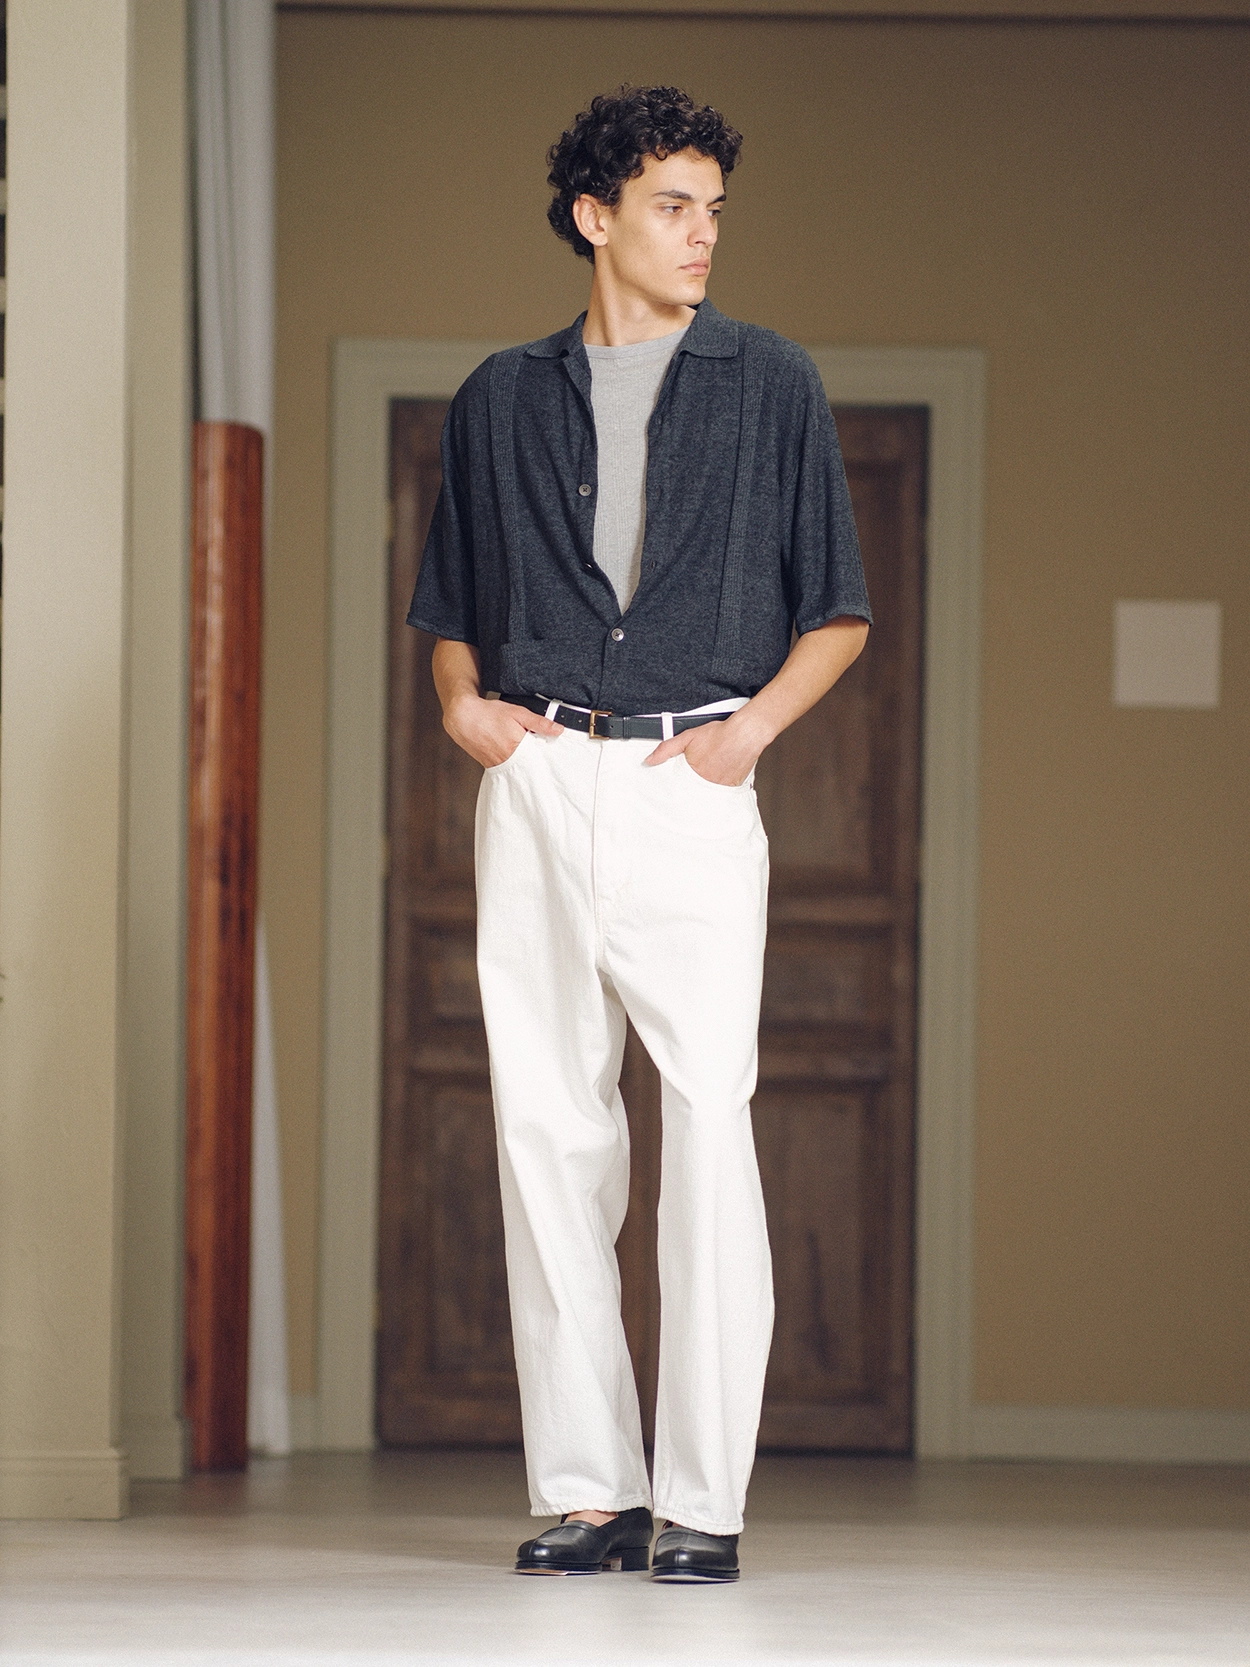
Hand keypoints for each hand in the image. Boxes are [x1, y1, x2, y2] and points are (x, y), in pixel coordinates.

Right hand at [443, 694, 561, 767]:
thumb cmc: (490, 714)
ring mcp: (498, 765)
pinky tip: (514, 756)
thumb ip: (539, 723)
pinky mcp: (490, 766)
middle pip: (530, 767)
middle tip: (543, 759)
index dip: (547, 759)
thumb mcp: (518, 713)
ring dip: (525, 765)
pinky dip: (513, 766)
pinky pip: (507, 770)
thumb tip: (559, 730)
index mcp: (517, 747)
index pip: (540, 760)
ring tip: (527, 755)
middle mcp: (508, 760)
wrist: (463, 718)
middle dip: (537, 764)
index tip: (554, 759)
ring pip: (518, 770)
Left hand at [643, 708, 769, 784]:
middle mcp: (706, 783)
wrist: (745, 735)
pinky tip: (719, 777)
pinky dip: (719, 788)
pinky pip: (722, 793)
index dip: (676, 790)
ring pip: (707, 794)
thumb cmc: (720, 735)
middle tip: (692, 783)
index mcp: (692, 774)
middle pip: (693, 793)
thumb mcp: (687, 738)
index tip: (674, 790)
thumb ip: (667, 749)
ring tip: (707, 777)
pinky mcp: (732, 787)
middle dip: (690, 789)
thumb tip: (650, 760)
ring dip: (704, 789)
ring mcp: (720, 787)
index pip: (678, 789)